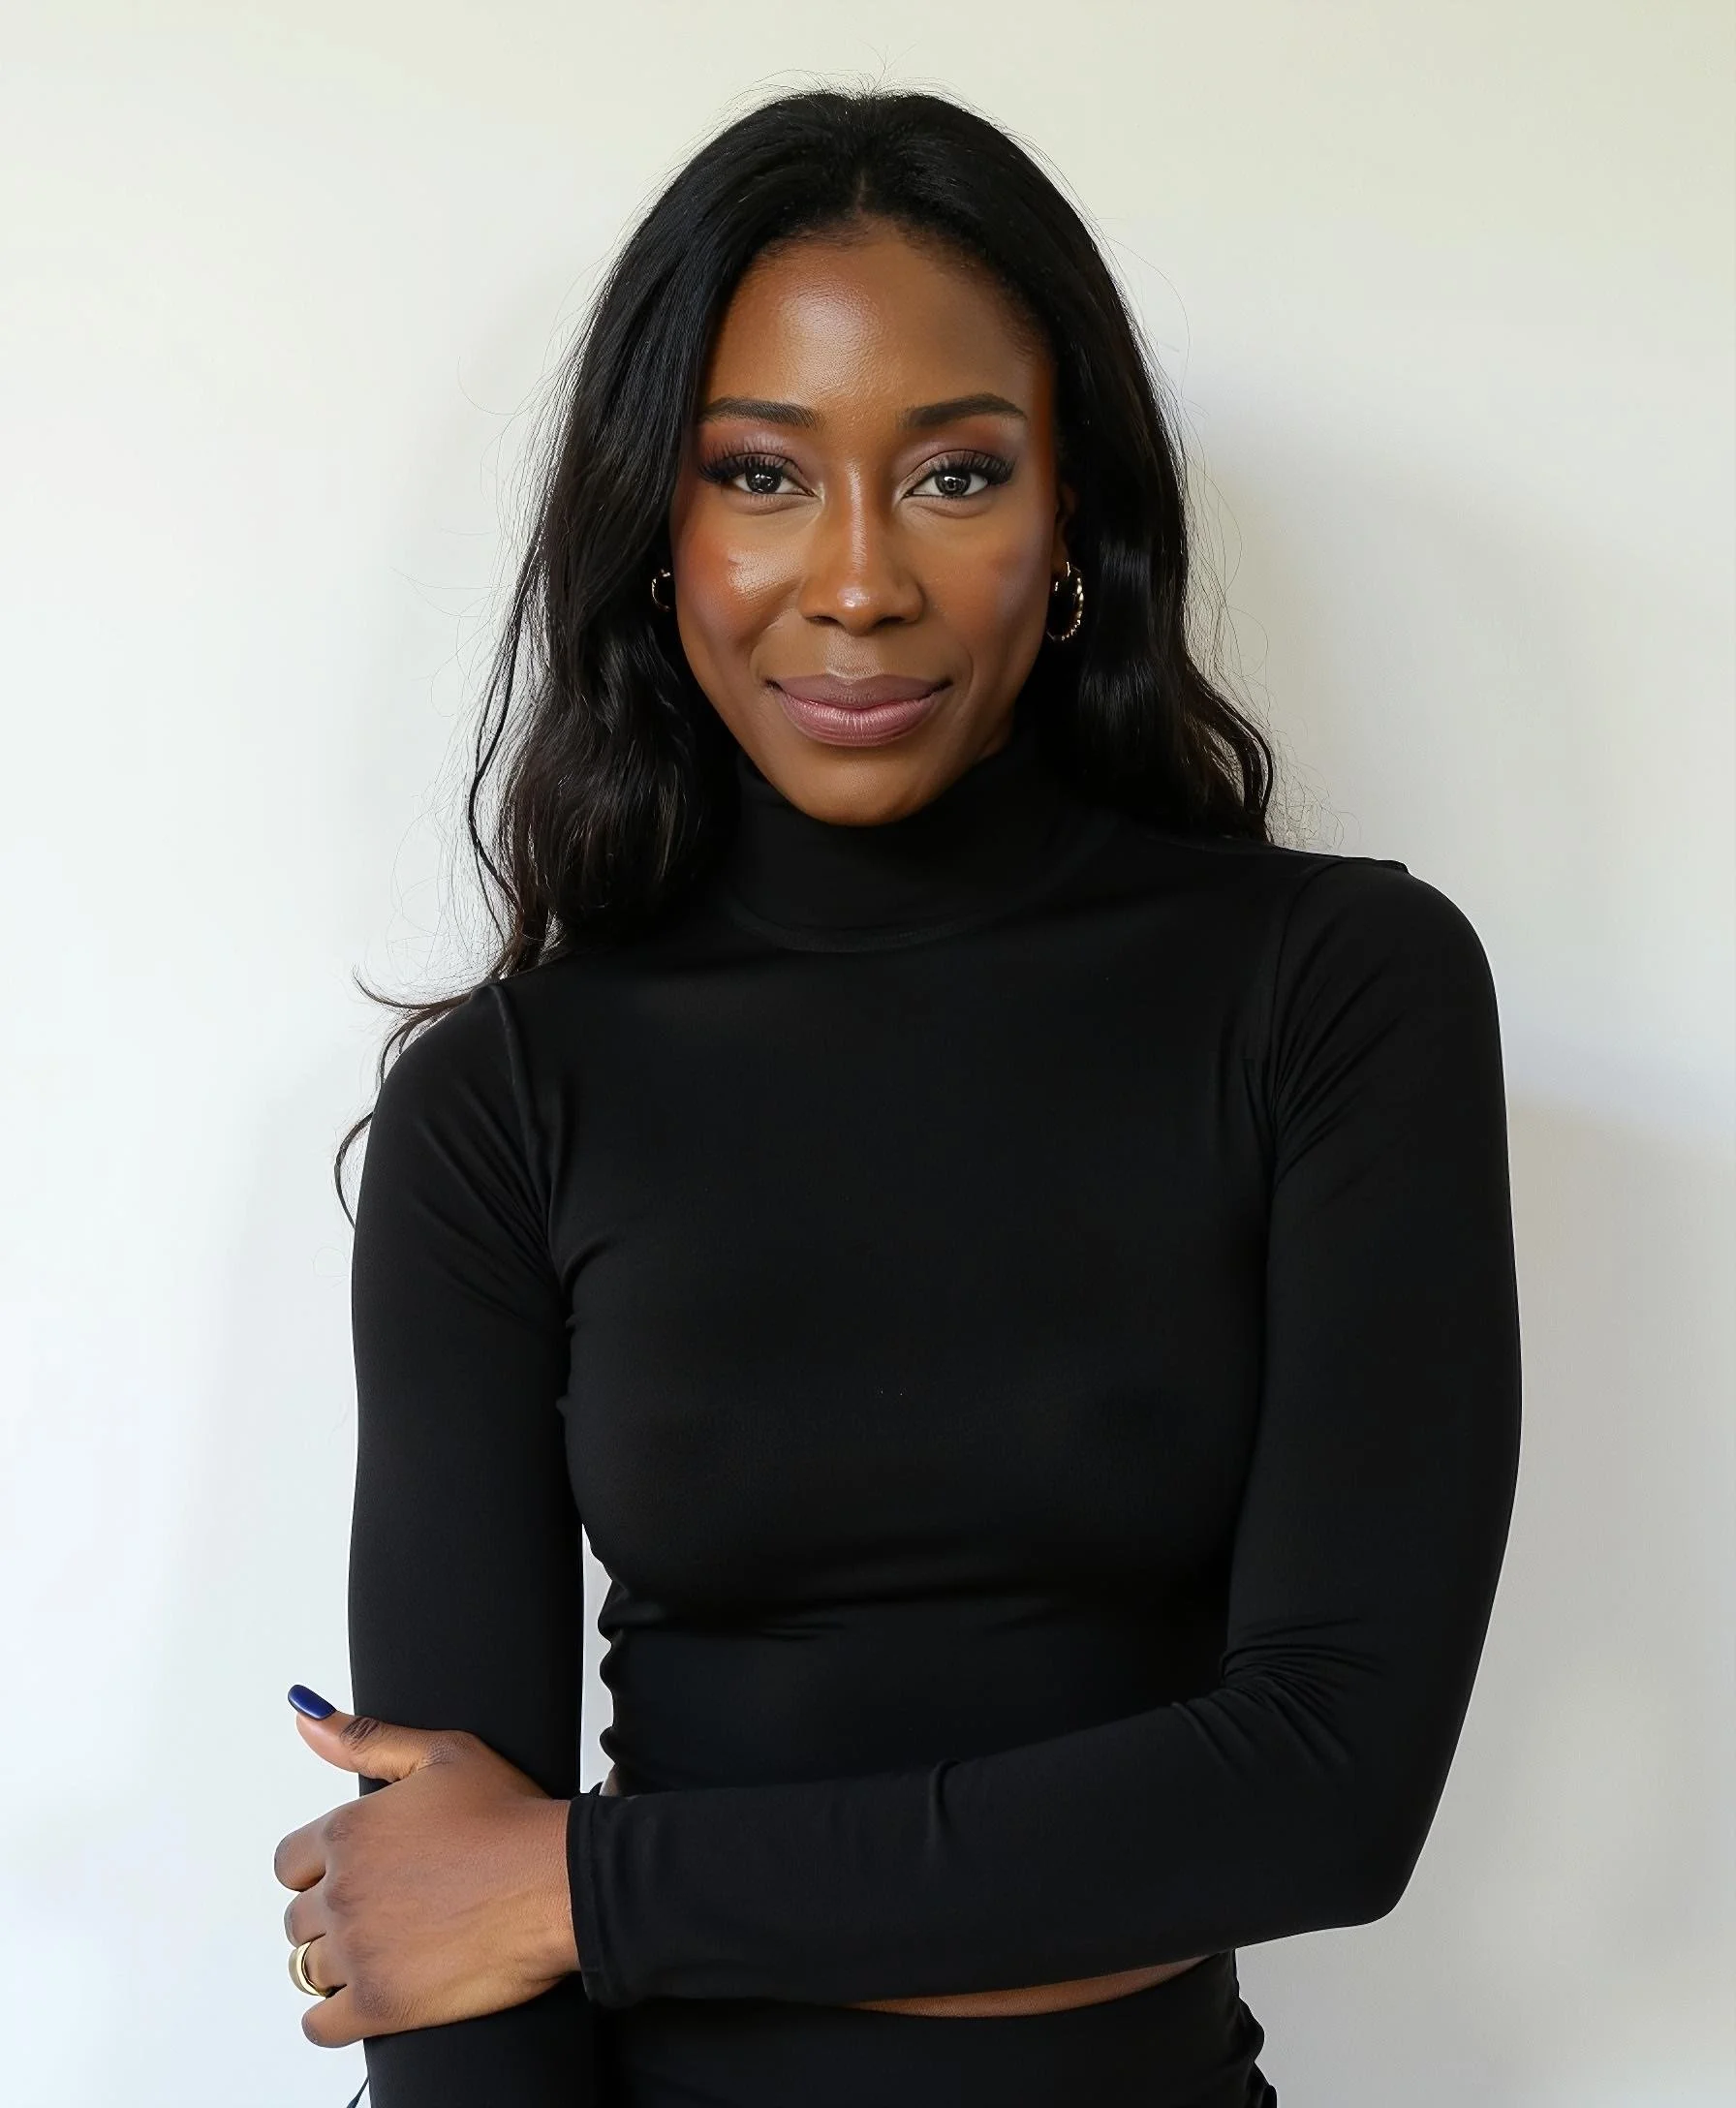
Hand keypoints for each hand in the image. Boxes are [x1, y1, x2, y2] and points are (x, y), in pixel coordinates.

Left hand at [273, 1697, 577, 2046]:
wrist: (557, 1881)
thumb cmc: (510, 1816)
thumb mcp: (443, 1753)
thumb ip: (366, 1739)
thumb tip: (306, 1716)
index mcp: (348, 1832)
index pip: (290, 1864)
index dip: (322, 1868)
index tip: (361, 1872)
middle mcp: (342, 1891)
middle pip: (299, 1919)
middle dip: (334, 1915)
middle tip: (387, 1910)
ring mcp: (357, 1951)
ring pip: (309, 1970)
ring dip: (341, 1963)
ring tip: (392, 1947)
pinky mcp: (380, 2003)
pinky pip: (321, 2026)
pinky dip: (335, 2017)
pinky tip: (371, 1996)